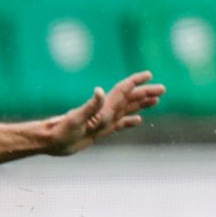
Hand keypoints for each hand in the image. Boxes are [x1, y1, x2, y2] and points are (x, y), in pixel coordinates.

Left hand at [45, 71, 165, 154]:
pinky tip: (138, 121)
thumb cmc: (62, 131)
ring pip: (127, 110)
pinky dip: (130, 121)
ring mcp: (104, 121)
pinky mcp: (101, 131)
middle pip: (130, 99)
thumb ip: (90, 105)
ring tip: (156, 100)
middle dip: (146, 92)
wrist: (52, 141)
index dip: (136, 82)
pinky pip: (120, 124)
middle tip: (163, 89)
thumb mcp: (76, 119)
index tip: (149, 75)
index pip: (123, 90)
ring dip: (141, 104)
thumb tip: (100, 90)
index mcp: (103, 107)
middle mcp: (105, 112)